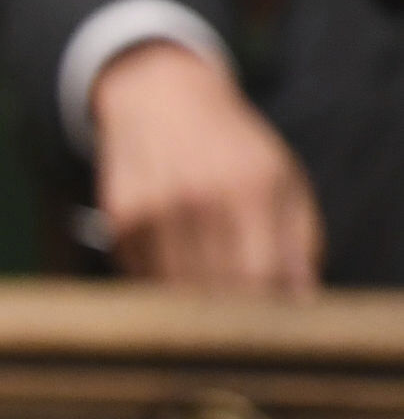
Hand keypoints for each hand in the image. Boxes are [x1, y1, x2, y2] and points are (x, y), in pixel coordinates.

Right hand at [90, 41, 322, 291]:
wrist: (160, 98)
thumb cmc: (233, 146)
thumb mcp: (282, 178)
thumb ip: (298, 240)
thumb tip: (301, 301)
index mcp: (250, 188)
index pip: (258, 276)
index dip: (263, 309)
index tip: (267, 320)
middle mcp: (198, 198)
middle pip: (214, 291)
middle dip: (229, 312)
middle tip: (237, 313)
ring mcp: (153, 210)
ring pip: (174, 291)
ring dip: (192, 300)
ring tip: (206, 281)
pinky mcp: (119, 220)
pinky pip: (143, 275)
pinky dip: (161, 278)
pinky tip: (173, 255)